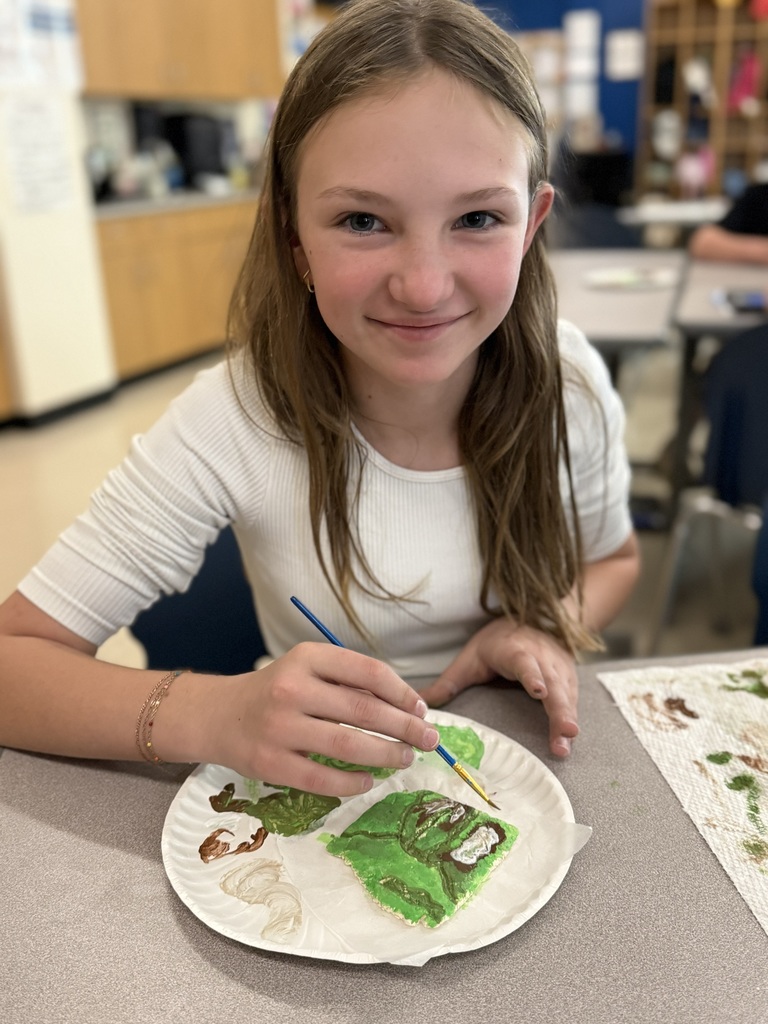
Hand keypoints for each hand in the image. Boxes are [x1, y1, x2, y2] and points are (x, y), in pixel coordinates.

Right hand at [203, 642, 438, 796]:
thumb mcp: (308, 670)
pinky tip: (368, 781)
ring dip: (386, 755)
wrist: (220, 715)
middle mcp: (292, 689)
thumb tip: (407, 708)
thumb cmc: (277, 691)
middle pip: (364, 711)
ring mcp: (279, 727)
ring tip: (404, 759)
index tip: (421, 709)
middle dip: (405, 728)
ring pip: (348, 746)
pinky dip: (353, 783)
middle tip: (428, 740)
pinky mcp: (270, 763)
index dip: (403, 693)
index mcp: (308, 658)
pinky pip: (322, 779)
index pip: (369, 672)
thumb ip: (349, 683)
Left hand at [416, 618, 578, 757]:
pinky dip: (573, 715)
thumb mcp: (470, 657)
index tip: (539, 691)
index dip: (533, 676)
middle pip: (552, 684)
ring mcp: (558, 668)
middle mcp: (540, 658)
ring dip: (568, 717)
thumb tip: (420, 701)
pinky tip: (570, 736)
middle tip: (566, 732)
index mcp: (514, 651)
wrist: (534, 617)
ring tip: (568, 740)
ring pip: (566, 693)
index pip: (525, 663)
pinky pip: (572, 698)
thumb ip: (449, 681)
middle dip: (559, 709)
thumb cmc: (498, 641)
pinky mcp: (568, 677)